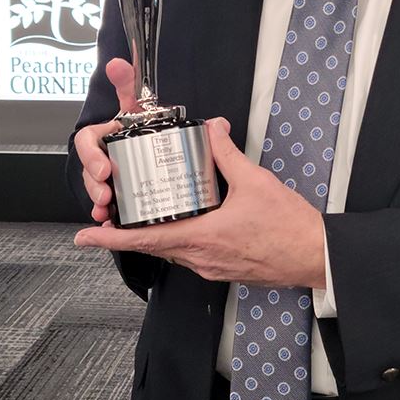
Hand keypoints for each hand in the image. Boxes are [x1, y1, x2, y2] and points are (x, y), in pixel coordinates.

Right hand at [73, 57, 137, 222]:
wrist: (155, 150)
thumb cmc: (141, 129)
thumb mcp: (137, 108)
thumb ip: (129, 86)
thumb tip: (128, 70)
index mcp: (104, 136)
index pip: (87, 141)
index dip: (90, 154)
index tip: (103, 168)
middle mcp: (102, 156)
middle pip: (89, 169)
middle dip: (94, 181)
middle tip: (107, 190)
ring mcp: (106, 177)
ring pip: (94, 188)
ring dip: (97, 199)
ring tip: (107, 208)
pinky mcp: (114, 194)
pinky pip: (104, 205)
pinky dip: (105, 214)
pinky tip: (109, 220)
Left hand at [74, 117, 327, 288]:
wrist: (315, 255)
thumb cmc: (288, 226)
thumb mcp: (255, 182)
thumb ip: (227, 154)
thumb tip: (212, 130)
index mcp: (202, 238)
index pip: (145, 239)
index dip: (111, 238)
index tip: (84, 236)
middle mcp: (200, 259)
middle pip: (154, 246)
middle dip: (129, 232)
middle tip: (110, 217)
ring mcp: (212, 268)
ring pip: (172, 252)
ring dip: (155, 236)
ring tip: (144, 216)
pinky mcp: (224, 270)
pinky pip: (191, 256)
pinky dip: (180, 240)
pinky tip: (186, 223)